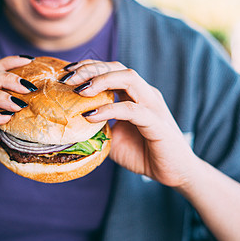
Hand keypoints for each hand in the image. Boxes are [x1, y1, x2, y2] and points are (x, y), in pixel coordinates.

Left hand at [61, 60, 196, 186]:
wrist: (174, 173)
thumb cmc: (143, 153)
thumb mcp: (112, 137)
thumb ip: (97, 126)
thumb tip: (70, 124)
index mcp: (134, 94)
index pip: (110, 70)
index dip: (88, 67)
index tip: (65, 73)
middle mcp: (144, 94)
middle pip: (117, 67)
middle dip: (90, 69)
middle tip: (67, 79)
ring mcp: (152, 106)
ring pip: (128, 78)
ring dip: (101, 80)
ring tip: (79, 91)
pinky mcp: (156, 122)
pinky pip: (132, 109)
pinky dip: (110, 110)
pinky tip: (91, 116)